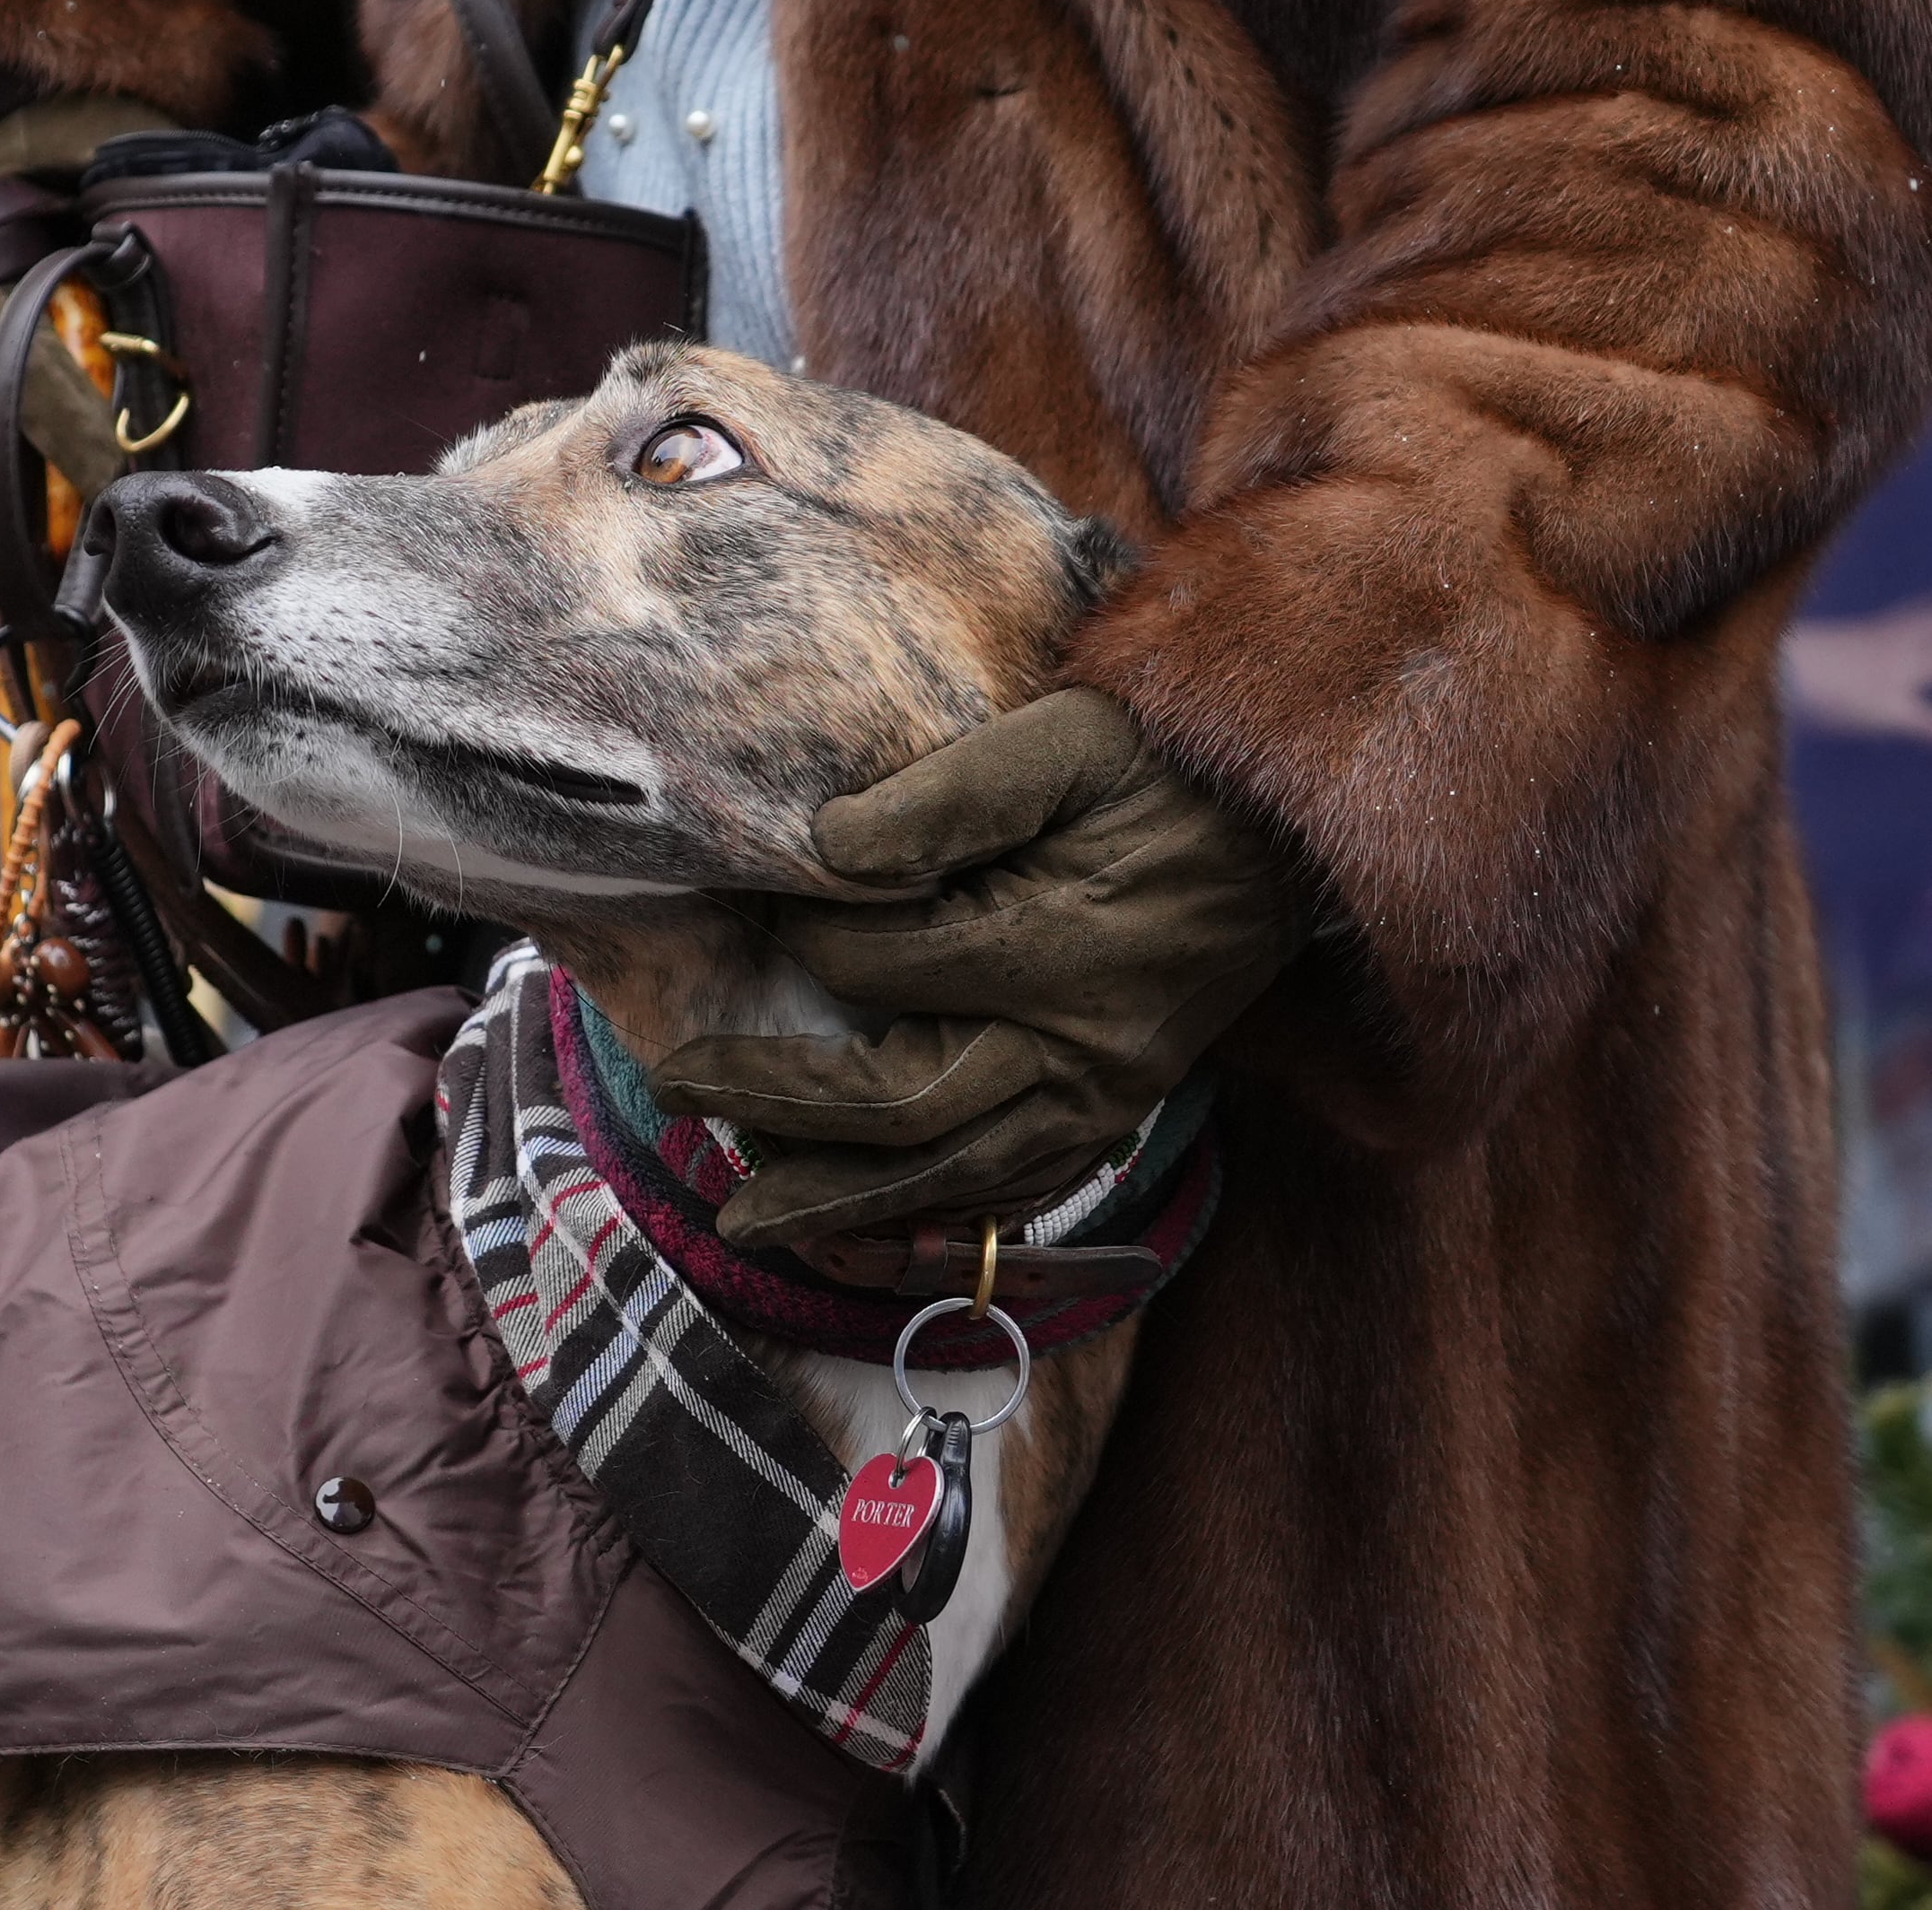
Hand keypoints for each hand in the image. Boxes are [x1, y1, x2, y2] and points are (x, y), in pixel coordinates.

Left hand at [652, 690, 1305, 1249]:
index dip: (809, 941)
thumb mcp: (1058, 743)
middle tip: (675, 1092)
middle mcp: (1078, 1046)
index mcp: (1056, 949)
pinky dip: (938, 1216)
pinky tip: (870, 1227)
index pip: (882, 973)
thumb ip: (943, 798)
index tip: (768, 906)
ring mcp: (1104, 1092)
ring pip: (952, 1177)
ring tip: (745, 1218)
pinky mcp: (1121, 1109)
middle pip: (899, 1107)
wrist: (1294, 818)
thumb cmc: (1164, 764)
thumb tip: (825, 853)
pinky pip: (1019, 1188)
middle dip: (775, 1106)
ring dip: (841, 1204)